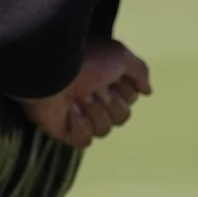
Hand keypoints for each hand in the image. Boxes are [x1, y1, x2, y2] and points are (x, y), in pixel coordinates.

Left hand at [16, 38, 150, 148]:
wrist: (50, 71)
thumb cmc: (84, 59)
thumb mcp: (120, 55)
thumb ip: (139, 71)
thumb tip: (147, 91)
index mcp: (106, 79)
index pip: (130, 98)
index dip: (123, 89)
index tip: (109, 76)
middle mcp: (94, 96)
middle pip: (122, 116)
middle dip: (109, 101)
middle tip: (92, 88)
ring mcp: (79, 114)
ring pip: (105, 129)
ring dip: (93, 111)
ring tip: (77, 97)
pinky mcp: (65, 130)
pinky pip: (85, 141)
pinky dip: (78, 127)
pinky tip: (69, 112)